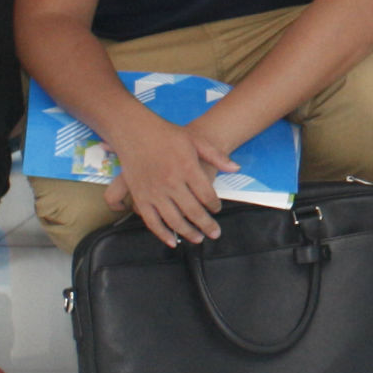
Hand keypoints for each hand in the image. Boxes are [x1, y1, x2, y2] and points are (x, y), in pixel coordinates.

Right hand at [97, 104, 235, 246]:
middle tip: (216, 234)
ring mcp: (154, 192)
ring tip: (199, 239)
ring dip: (188, 232)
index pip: (207, 194)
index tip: (217, 209)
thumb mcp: (196, 140)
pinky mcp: (140, 197)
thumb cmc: (168, 135)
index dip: (214, 205)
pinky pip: (152, 221)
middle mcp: (171, 182)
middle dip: (207, 224)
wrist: (135, 132)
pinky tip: (172, 241)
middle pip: (193, 211)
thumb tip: (236, 168)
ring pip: (174, 220)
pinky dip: (162, 234)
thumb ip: (216, 155)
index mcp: (187, 168)